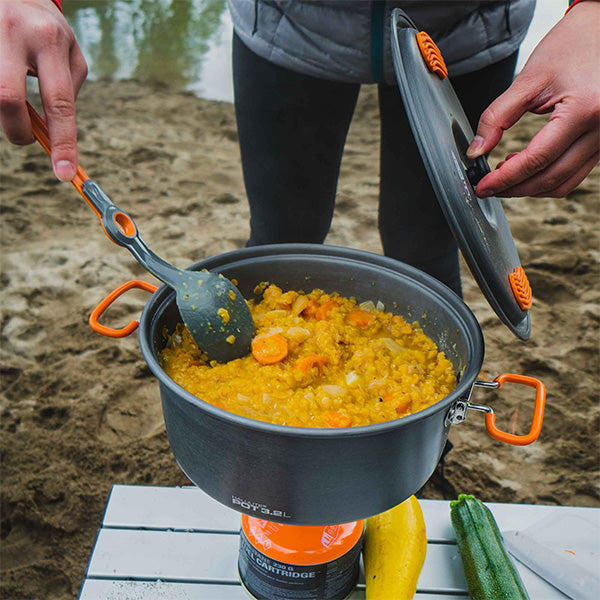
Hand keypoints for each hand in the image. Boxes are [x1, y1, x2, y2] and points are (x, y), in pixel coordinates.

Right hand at [0, 0, 86, 180]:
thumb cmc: (43, 25)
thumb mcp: (67, 48)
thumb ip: (67, 86)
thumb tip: (54, 130)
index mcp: (48, 39)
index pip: (60, 103)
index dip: (63, 142)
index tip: (64, 174)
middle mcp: (14, 33)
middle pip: (7, 99)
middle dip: (16, 131)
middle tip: (24, 139)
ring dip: (2, 112)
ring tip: (11, 96)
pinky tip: (6, 80)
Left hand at [467, 1, 599, 197]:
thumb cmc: (569, 47)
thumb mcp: (527, 80)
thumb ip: (496, 117)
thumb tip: (475, 151)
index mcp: (584, 109)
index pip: (537, 159)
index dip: (505, 178)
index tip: (483, 185)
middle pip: (551, 178)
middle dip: (514, 188)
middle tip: (487, 186)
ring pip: (564, 183)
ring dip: (530, 187)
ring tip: (503, 176)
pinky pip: (573, 173)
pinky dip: (547, 178)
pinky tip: (525, 167)